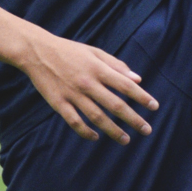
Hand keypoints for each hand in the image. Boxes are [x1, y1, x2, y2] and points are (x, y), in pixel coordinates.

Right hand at [19, 28, 158, 144]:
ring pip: (97, 117)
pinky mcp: (59, 103)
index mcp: (98, 69)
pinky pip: (74, 121)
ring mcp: (73, 94)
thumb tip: (138, 79)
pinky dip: (86, 132)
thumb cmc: (69, 51)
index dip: (141, 97)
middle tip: (146, 130)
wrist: (37, 51)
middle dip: (133, 119)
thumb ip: (116, 65)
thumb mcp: (94, 52)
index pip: (125, 85)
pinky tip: (96, 137)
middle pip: (115, 105)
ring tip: (126, 139)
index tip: (154, 107)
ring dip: (113, 130)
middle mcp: (87, 83)